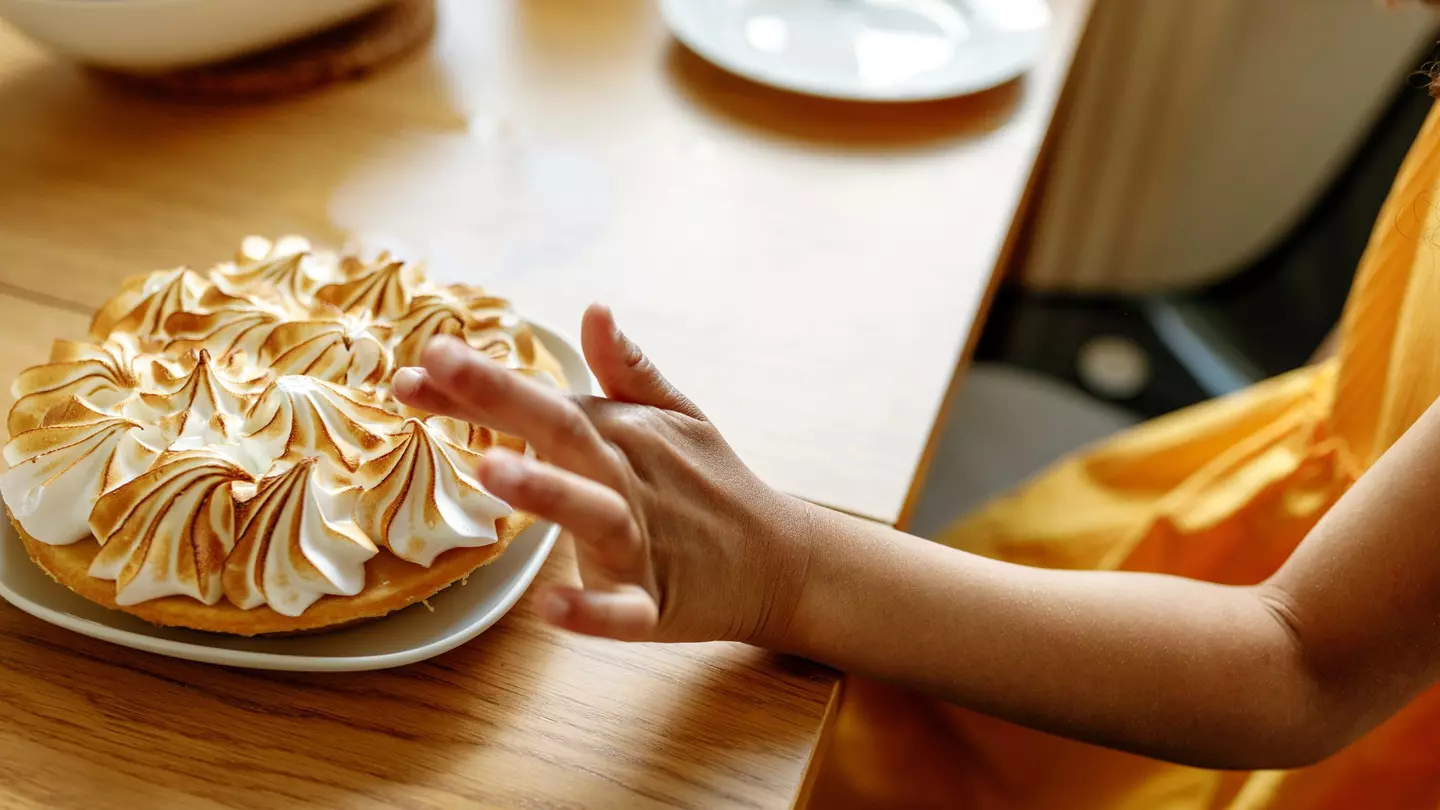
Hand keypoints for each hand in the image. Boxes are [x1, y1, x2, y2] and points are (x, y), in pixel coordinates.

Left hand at [391, 304, 812, 644]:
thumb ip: (628, 369)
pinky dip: (590, 611)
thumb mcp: (678, 416)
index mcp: (621, 434)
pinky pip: (620, 610)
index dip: (475, 385)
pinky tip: (549, 608)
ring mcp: (642, 543)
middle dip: (499, 399)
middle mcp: (627, 479)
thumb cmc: (712, 485)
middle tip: (436, 366)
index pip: (540, 402)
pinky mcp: (656, 603)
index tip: (414, 362)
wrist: (780, 562)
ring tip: (490, 471)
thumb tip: (593, 307)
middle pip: (561, 433)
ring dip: (545, 491)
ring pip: (591, 513)